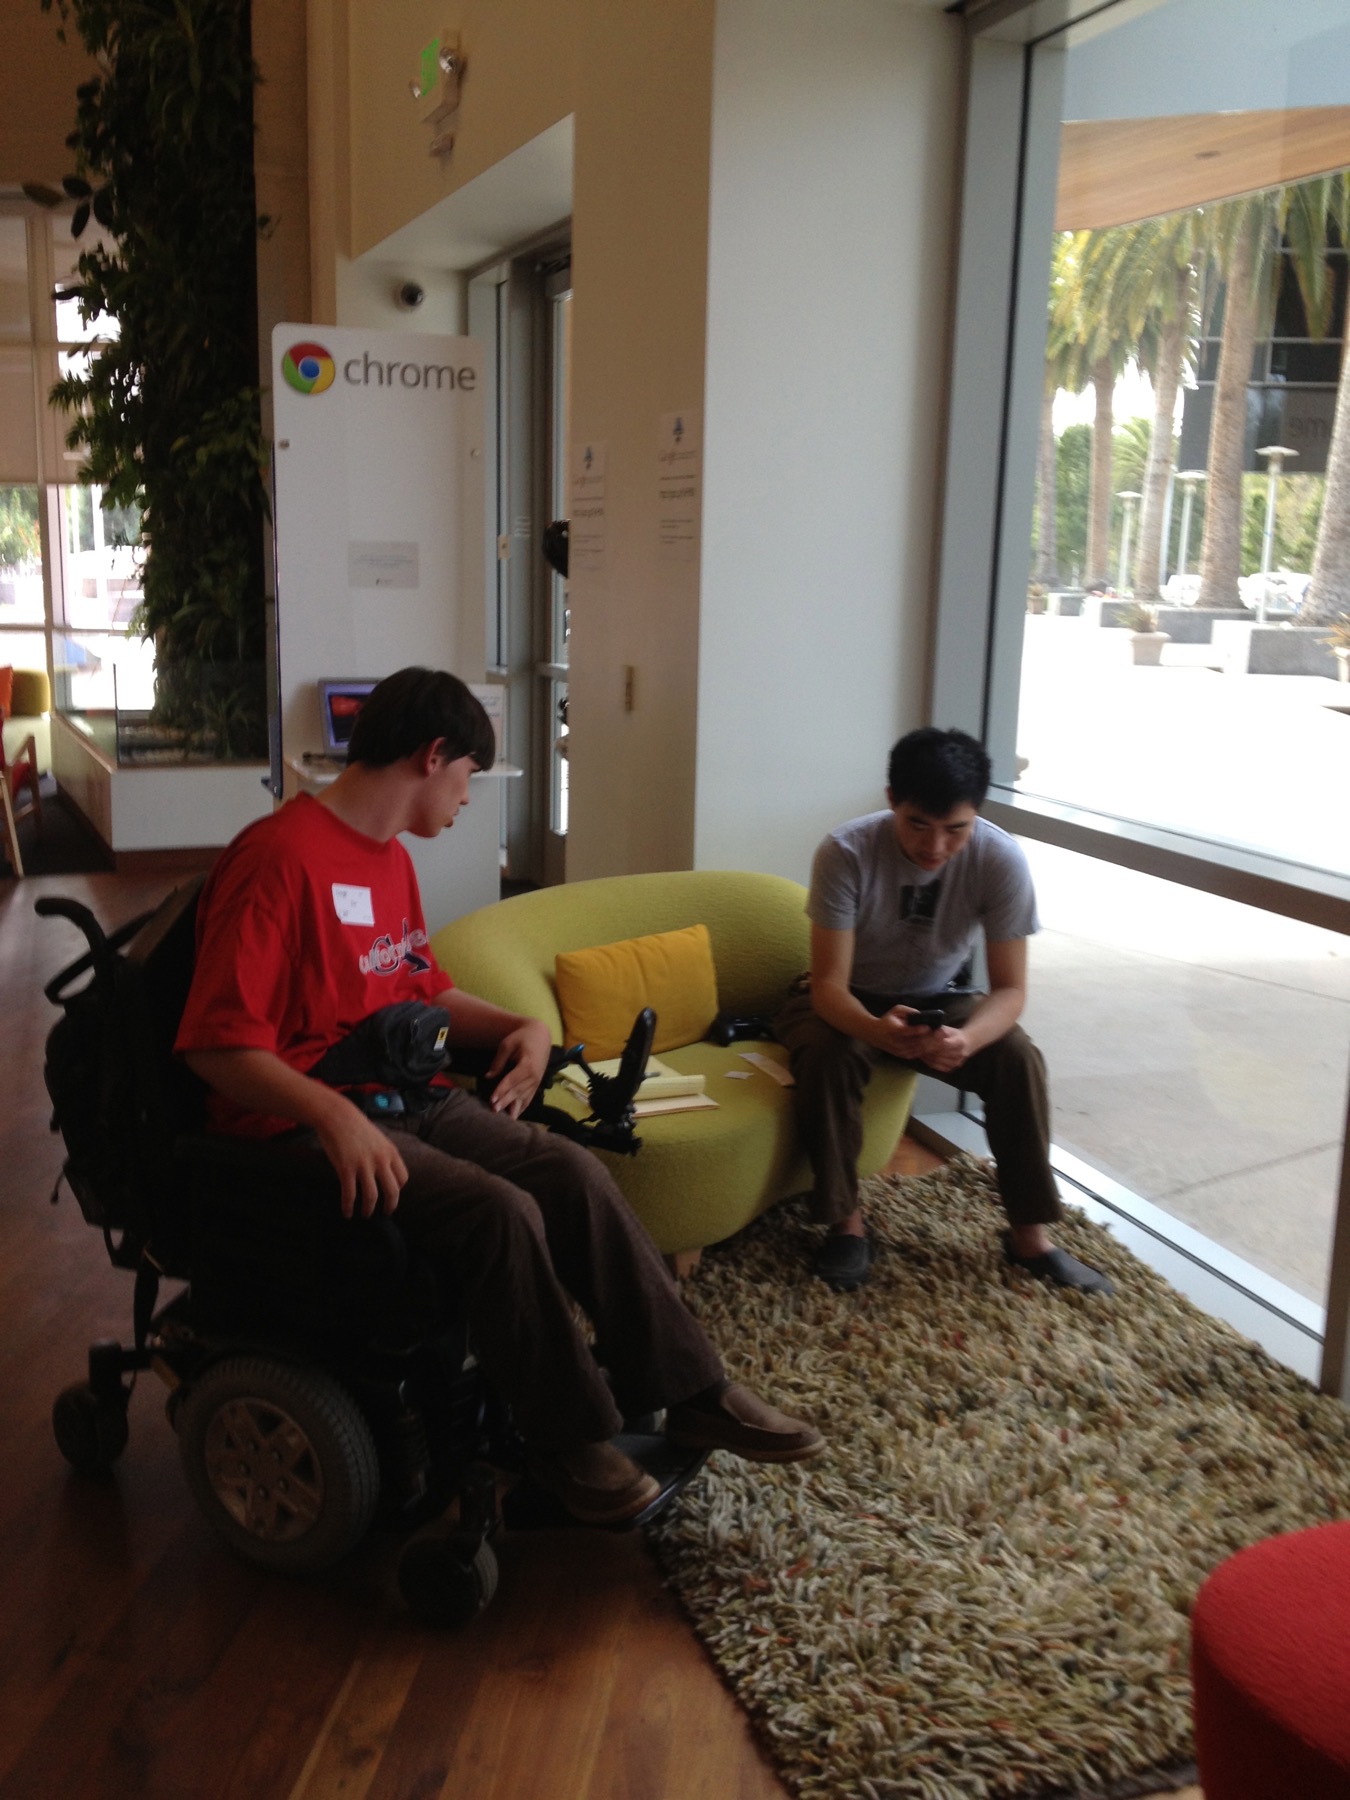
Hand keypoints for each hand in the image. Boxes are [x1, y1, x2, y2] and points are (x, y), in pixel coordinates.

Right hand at [315, 1096, 408, 1218]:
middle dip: (390, 1206)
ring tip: (365, 1215)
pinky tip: (347, 1213)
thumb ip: (384, 1155)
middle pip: (392, 1191)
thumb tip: (385, 1171)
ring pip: (371, 1196)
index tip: (391, 1195)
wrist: (337, 1116)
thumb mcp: (379, 1139)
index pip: (403, 1178)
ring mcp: (363, 1165)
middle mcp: (380, 1160)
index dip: (398, 1190)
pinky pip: (350, 1194)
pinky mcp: (346, 1169)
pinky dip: (349, 1207)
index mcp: (391, 1152)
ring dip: (369, 1210)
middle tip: (385, 1213)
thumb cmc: (356, 1126)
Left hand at [486, 1017, 552, 1116]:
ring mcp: (536, 1082)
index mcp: (528, 1065)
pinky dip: (522, 1108)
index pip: (512, 1080)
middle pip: (517, 1091)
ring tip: (503, 1118)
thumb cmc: (522, 1038)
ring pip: (523, 1097)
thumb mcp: (507, 1044)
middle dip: (505, 1102)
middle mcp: (534, 1076)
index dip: (501, 1090)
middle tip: (494, 1110)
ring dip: (513, 1108)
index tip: (492, 1100)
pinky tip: (514, 1116)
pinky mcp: (536, 1085)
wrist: (540, 1036)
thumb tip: (488, 1077)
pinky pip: (529, 1099)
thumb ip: (498, 1061)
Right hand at [869, 1006, 938, 1058]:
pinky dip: (924, 1050)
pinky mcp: (902, 1055)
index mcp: (894, 1030)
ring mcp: (899, 1050)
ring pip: (917, 1049)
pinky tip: (932, 1045)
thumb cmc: (887, 1019)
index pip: (907, 1031)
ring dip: (929, 1045)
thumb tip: (921, 1014)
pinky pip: (916, 1054)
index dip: (918, 1030)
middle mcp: (897, 1042)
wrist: (874, 1034)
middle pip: (915, 1042)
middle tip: (941, 1033)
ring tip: (939, 1039)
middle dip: (929, 1038)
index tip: (928, 1027)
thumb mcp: (896, 1010)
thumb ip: (908, 1011)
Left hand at [916, 1025, 970, 1072]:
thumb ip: (938, 1030)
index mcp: (959, 1042)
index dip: (931, 1041)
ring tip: (915, 1049)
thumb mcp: (947, 1028)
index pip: (943, 1044)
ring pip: (935, 1060)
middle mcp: (959, 1055)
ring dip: (924, 1055)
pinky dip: (927, 1061)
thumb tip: (924, 1030)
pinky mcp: (951, 1068)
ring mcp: (955, 1063)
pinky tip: (922, 1055)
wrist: (966, 1043)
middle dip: (924, 1048)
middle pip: (937, 1053)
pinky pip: (936, 1066)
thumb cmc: (953, 1034)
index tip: (920, 1038)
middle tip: (913, 1044)